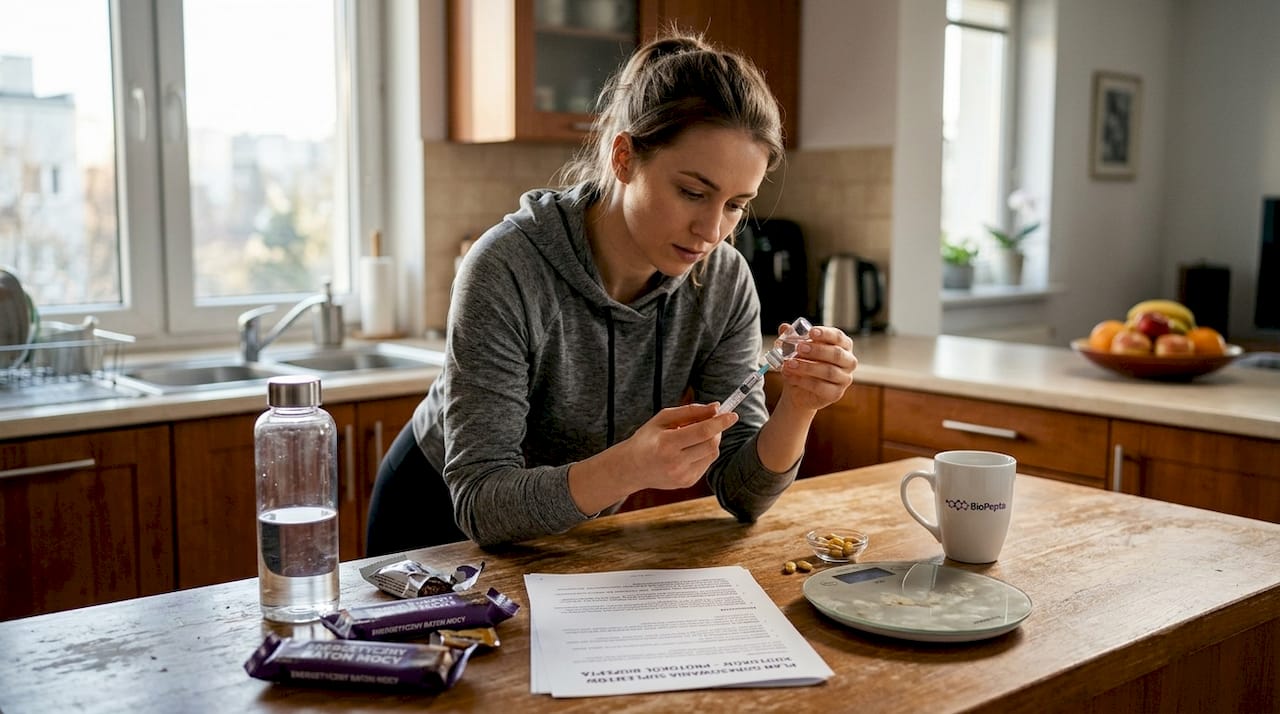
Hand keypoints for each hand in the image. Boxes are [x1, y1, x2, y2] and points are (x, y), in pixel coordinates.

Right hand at [620, 403, 738, 490]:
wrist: (632, 468)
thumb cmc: (648, 438)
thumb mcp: (663, 419)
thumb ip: (690, 411)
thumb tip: (716, 407)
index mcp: (666, 444)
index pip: (702, 432)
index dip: (720, 422)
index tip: (733, 414)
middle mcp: (675, 462)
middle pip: (711, 444)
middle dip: (717, 431)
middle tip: (712, 421)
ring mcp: (682, 475)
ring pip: (712, 454)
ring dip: (711, 441)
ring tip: (694, 435)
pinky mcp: (687, 482)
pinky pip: (706, 463)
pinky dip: (704, 452)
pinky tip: (689, 449)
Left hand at [774, 323, 856, 412]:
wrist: (797, 389)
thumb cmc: (802, 363)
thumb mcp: (795, 349)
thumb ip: (791, 338)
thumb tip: (784, 327)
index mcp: (842, 345)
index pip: (838, 336)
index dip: (826, 334)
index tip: (811, 332)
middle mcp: (848, 361)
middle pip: (837, 354)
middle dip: (817, 350)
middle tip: (799, 348)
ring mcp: (844, 378)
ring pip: (829, 371)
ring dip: (807, 367)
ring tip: (789, 364)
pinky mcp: (836, 394)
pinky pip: (822, 387)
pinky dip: (803, 381)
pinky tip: (790, 376)